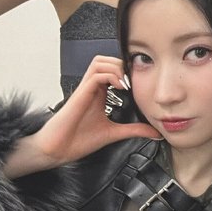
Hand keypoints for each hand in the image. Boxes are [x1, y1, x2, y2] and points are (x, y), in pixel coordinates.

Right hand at [7, 56, 157, 177]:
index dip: (127, 70)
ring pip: (99, 62)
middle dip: (122, 63)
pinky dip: (110, 76)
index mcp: (99, 94)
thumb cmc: (78, 140)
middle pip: (105, 60)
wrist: (56, 150)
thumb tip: (155, 133)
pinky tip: (120, 87)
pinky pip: (95, 75)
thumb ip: (134, 130)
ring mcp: (84, 90)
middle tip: (133, 79)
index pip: (112, 69)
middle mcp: (91, 88)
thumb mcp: (113, 133)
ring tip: (126, 82)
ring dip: (116, 67)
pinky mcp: (79, 95)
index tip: (141, 82)